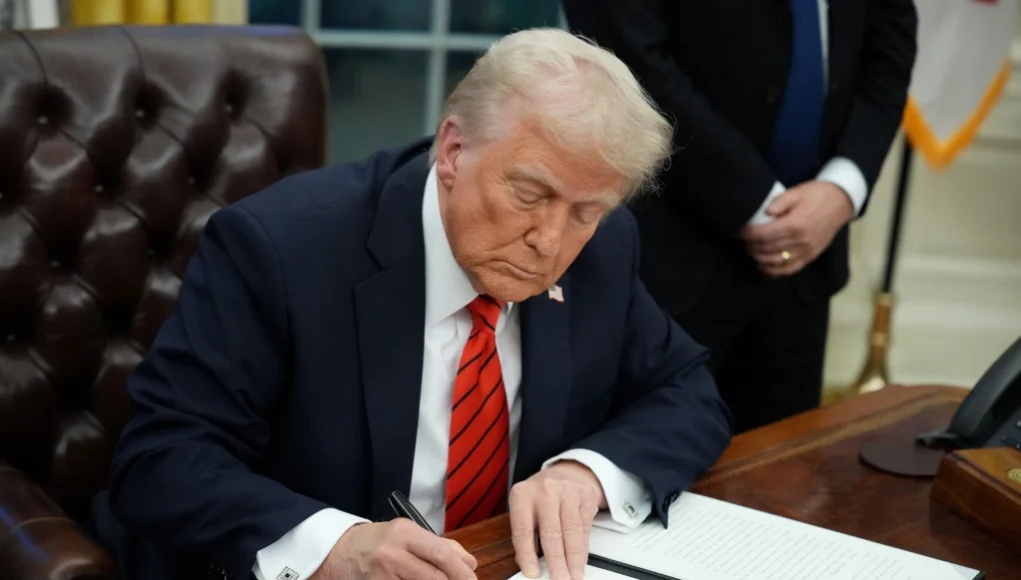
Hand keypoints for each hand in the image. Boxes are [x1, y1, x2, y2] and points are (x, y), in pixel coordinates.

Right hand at [311, 519, 476, 579]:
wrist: (338, 552)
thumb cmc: (377, 543)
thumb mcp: (407, 534)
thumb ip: (440, 545)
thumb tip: (469, 562)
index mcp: (405, 533)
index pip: (441, 553)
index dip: (462, 571)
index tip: (473, 579)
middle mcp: (392, 552)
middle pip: (433, 575)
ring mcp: (382, 574)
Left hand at [510, 461, 606, 579]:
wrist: (566, 473)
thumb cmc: (541, 496)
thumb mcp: (525, 509)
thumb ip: (525, 534)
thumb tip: (527, 564)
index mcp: (522, 494)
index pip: (523, 529)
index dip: (527, 554)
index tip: (532, 573)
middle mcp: (545, 490)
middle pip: (551, 532)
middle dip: (556, 561)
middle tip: (559, 579)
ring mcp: (567, 492)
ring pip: (571, 531)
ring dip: (573, 559)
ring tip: (573, 576)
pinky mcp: (586, 497)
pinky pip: (585, 528)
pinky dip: (583, 550)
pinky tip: (580, 562)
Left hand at [740, 181, 854, 277]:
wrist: (842, 202)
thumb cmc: (817, 194)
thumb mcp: (797, 191)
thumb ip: (780, 202)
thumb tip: (765, 212)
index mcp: (795, 224)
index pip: (764, 234)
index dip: (749, 234)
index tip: (740, 231)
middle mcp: (800, 241)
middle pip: (767, 249)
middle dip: (751, 246)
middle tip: (743, 241)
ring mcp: (806, 251)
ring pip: (776, 261)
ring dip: (759, 258)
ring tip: (751, 251)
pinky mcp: (811, 257)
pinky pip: (790, 269)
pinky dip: (774, 271)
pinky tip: (763, 268)